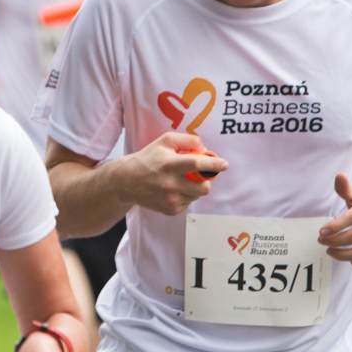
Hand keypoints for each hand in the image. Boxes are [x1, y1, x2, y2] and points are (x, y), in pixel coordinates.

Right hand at [113, 132, 228, 215]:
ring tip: (180, 181)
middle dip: (205, 180)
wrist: (126, 181)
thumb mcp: (165, 141)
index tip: (225, 164)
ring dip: (194, 188)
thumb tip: (206, 150)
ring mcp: (170, 199)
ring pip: (197, 195)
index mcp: (170, 164)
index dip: (214, 164)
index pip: (198, 164)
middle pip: (204, 187)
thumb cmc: (148, 158)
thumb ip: (188, 141)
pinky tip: (173, 190)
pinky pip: (188, 203)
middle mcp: (171, 184)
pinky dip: (185, 196)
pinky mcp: (170, 210)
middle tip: (197, 174)